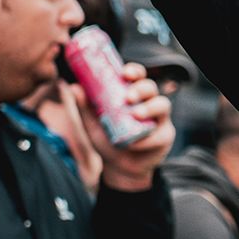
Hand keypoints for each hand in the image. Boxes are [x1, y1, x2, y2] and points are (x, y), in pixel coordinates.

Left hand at [75, 63, 175, 191]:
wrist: (117, 167)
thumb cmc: (107, 140)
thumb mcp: (92, 124)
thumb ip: (84, 107)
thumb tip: (74, 87)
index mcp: (132, 94)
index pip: (137, 76)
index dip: (134, 71)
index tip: (125, 73)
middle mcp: (148, 102)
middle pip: (150, 87)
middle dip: (141, 88)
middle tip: (128, 97)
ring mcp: (159, 119)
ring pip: (162, 105)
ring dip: (149, 108)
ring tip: (136, 114)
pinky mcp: (164, 137)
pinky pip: (160, 134)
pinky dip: (147, 139)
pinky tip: (134, 143)